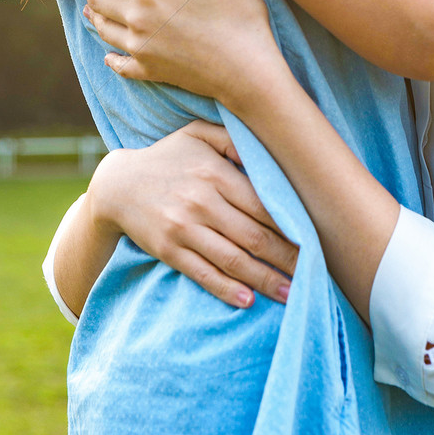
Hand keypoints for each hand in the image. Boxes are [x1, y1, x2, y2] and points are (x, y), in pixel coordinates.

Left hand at [70, 0, 288, 109]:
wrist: (247, 69)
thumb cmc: (238, 14)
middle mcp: (137, 19)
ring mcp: (141, 48)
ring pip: (105, 30)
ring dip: (94, 15)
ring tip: (89, 7)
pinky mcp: (150, 70)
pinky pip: (120, 64)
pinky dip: (111, 58)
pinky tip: (109, 56)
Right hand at [89, 121, 297, 307]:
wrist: (117, 185)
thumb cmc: (169, 157)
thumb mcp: (198, 134)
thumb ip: (233, 138)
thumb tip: (268, 148)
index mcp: (214, 172)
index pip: (263, 203)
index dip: (291, 224)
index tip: (315, 238)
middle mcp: (201, 201)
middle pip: (254, 236)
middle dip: (287, 258)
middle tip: (314, 272)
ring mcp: (183, 229)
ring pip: (233, 260)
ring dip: (265, 279)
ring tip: (291, 293)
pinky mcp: (168, 251)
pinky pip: (203, 274)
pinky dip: (227, 290)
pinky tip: (249, 300)